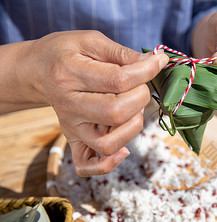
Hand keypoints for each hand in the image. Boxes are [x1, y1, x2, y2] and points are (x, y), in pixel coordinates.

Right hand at [18, 31, 167, 175]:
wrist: (39, 70)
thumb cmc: (68, 54)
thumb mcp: (90, 41)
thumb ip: (122, 52)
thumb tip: (155, 62)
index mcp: (70, 74)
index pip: (118, 80)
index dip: (146, 71)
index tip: (158, 62)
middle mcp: (68, 105)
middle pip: (116, 112)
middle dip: (141, 98)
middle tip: (141, 87)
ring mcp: (71, 127)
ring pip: (107, 143)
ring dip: (132, 128)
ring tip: (133, 111)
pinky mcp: (73, 141)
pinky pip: (86, 166)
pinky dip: (108, 164)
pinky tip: (123, 150)